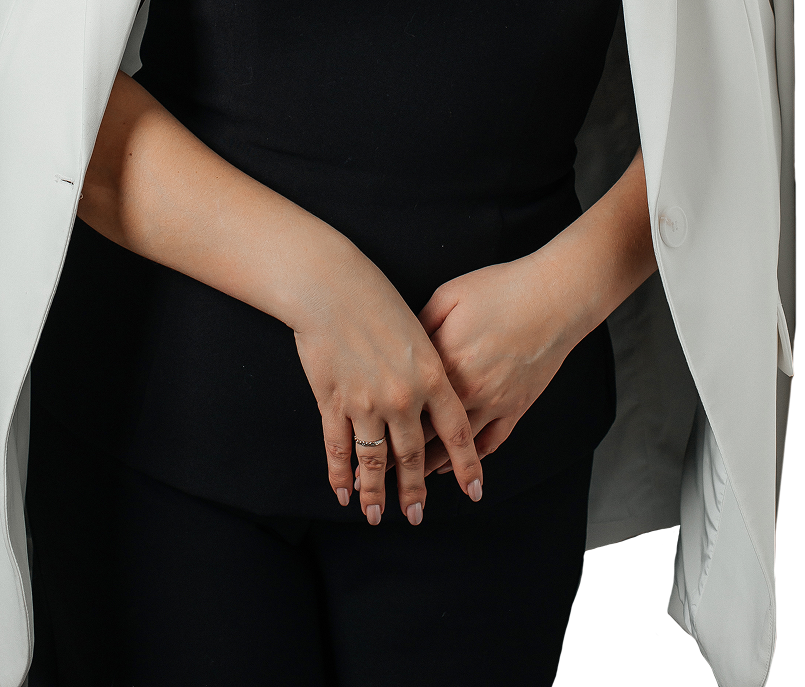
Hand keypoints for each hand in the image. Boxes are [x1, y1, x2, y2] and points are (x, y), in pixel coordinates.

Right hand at [292, 253, 483, 524]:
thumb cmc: (377, 297)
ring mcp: (366, 404)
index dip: (466, 464)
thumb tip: (444, 390)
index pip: (456, 432)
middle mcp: (403, 397)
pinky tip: (343, 491)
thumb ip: (435, 360)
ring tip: (376, 516)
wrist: (331, 288)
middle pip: (414, 455)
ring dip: (375, 494)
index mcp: (432, 376)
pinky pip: (339, 448)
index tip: (474, 490)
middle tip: (416, 517)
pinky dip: (340, 474)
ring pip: (375, 461)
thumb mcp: (422, 323)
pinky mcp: (335, 402)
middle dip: (415, 491)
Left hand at [360, 255, 584, 483]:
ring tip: (412, 484)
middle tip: (379, 479)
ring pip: (457, 448)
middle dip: (400, 459)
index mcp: (443, 362)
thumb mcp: (449, 296)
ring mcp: (495, 402)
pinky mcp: (517, 407)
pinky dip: (472, 460)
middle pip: (427, 434)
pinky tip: (456, 468)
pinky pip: (491, 443)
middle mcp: (467, 390)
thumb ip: (420, 325)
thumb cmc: (501, 289)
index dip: (382, 426)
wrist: (554, 297)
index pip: (404, 405)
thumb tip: (400, 347)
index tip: (364, 441)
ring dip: (433, 468)